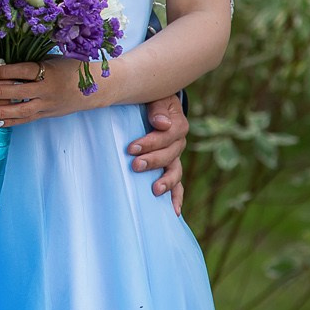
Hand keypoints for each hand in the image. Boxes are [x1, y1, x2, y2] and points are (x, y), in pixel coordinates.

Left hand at [0, 56, 103, 127]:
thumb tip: (3, 54)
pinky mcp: (47, 115)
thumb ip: (32, 59)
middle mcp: (47, 90)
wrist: (98, 88)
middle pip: (17, 92)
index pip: (22, 71)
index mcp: (49, 71)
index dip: (3, 70)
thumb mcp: (54, 57)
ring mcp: (47, 105)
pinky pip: (25, 120)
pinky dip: (9, 121)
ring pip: (19, 110)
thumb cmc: (73, 66)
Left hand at [128, 95, 188, 214]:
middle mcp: (178, 143)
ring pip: (175, 172)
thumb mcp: (155, 97)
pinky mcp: (170, 169)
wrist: (154, 107)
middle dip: (153, 161)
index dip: (151, 142)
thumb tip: (161, 124)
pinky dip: (177, 198)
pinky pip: (178, 186)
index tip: (131, 148)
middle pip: (170, 154)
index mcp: (177, 124)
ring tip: (155, 190)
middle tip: (135, 165)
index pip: (168, 134)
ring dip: (166, 181)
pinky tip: (174, 212)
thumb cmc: (150, 100)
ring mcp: (175, 158)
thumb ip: (157, 108)